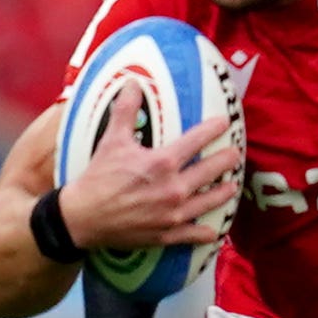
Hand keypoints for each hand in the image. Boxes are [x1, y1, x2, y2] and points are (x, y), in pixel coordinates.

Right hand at [58, 111, 240, 250]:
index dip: (213, 129)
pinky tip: (213, 231)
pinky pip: (193, 235)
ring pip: (209, 202)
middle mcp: (174, 188)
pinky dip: (205, 233)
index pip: (196, 140)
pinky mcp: (166, 235)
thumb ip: (125, 110)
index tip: (223, 123)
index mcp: (163, 163)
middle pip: (210, 171)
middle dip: (226, 161)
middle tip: (235, 154)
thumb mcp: (112, 140)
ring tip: (232, 186)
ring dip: (223, 193)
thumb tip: (132, 82)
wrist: (83, 217)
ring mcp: (173, 214)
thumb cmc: (98, 177)